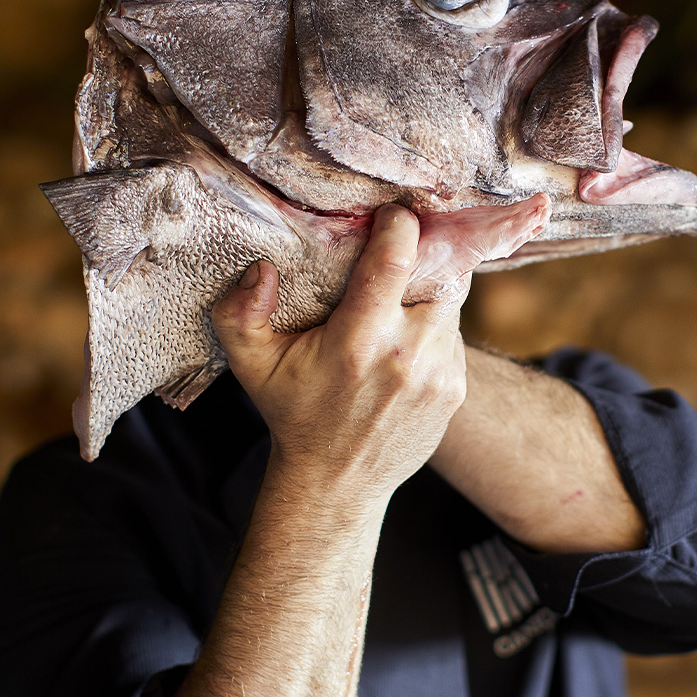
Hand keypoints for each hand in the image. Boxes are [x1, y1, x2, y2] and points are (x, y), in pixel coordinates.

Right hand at [212, 205, 467, 509]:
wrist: (337, 482)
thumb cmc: (293, 413)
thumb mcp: (252, 366)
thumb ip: (240, 314)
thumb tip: (260, 270)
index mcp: (358, 341)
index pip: (396, 260)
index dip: (400, 225)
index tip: (392, 213)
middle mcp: (407, 355)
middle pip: (436, 275)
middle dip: (419, 260)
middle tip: (395, 259)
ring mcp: (439, 374)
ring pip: (449, 305)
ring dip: (425, 297)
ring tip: (392, 310)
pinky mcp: (456, 388)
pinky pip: (453, 337)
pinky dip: (433, 331)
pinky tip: (402, 347)